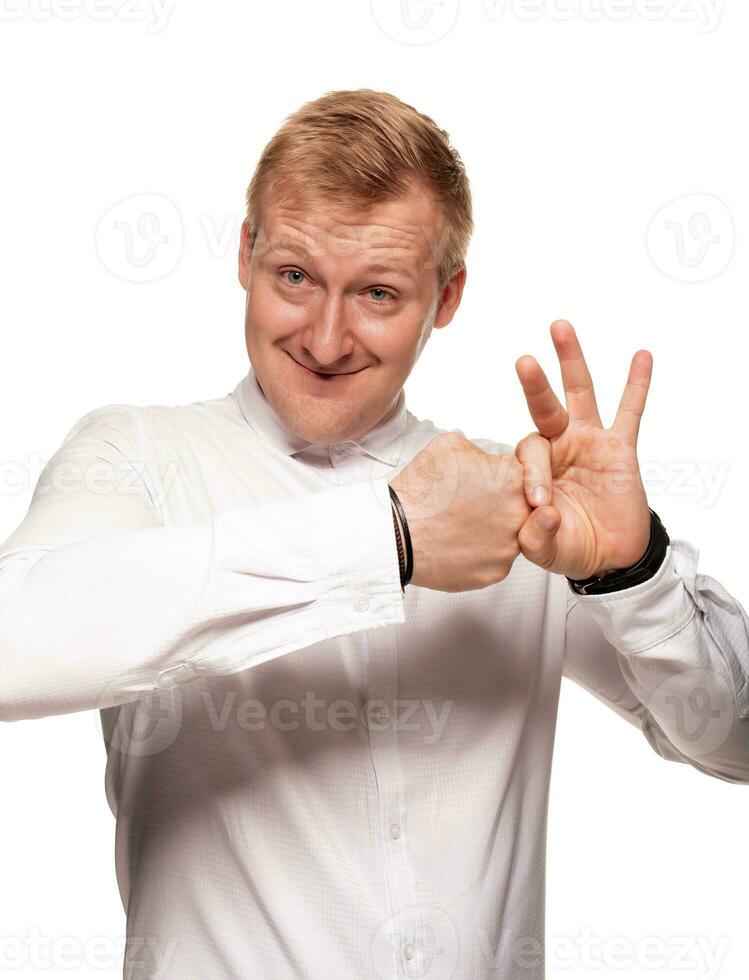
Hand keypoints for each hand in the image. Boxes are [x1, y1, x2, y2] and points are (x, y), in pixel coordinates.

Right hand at [389, 432, 531, 592]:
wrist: (396, 532)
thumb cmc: (419, 489)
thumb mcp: (450, 445)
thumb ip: (482, 452)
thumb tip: (488, 462)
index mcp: (512, 478)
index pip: (526, 473)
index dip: (501, 477)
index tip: (486, 483)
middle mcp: (519, 513)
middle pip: (521, 506)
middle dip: (499, 504)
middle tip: (469, 504)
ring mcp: (509, 546)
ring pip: (510, 535)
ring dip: (491, 529)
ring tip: (459, 525)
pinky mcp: (496, 572)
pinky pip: (495, 559)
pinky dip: (480, 553)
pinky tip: (457, 544)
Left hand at [513, 319, 652, 579]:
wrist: (607, 555)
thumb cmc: (568, 544)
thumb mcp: (544, 548)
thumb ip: (536, 536)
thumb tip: (541, 514)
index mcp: (532, 467)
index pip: (528, 455)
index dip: (532, 476)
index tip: (541, 505)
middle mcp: (557, 446)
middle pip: (543, 406)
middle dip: (534, 384)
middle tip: (523, 361)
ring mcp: (588, 442)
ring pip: (579, 394)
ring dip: (571, 361)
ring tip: (561, 328)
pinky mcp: (619, 448)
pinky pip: (629, 412)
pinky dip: (636, 386)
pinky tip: (641, 358)